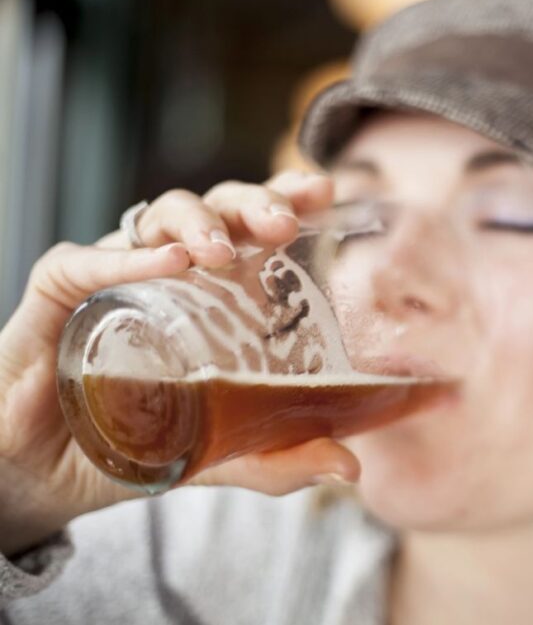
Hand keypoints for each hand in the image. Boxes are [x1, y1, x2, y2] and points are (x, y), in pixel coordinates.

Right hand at [0, 170, 358, 556]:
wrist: (48, 474)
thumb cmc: (138, 439)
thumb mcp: (219, 453)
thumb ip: (277, 457)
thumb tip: (350, 468)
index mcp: (215, 289)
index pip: (254, 228)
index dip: (287, 199)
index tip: (325, 191)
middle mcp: (171, 269)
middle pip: (216, 210)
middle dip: (252, 203)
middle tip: (284, 224)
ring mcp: (116, 273)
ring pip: (157, 219)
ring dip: (196, 223)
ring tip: (223, 251)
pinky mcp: (60, 292)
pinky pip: (87, 262)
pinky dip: (128, 257)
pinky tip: (168, 263)